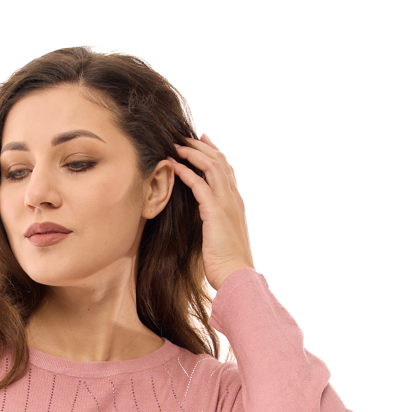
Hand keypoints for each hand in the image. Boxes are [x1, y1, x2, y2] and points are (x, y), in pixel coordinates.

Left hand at [168, 134, 254, 290]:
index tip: (202, 141)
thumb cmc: (227, 263)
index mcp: (236, 203)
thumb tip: (207, 221)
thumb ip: (216, 223)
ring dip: (193, 154)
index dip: (214, 152)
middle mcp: (234, 199)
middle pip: (220, 162)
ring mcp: (227, 203)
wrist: (236, 275)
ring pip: (212, 167)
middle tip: (185, 137)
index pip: (226, 169)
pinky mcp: (215, 212)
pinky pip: (200, 185)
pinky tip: (176, 166)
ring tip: (177, 146)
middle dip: (202, 146)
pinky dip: (188, 172)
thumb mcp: (222, 237)